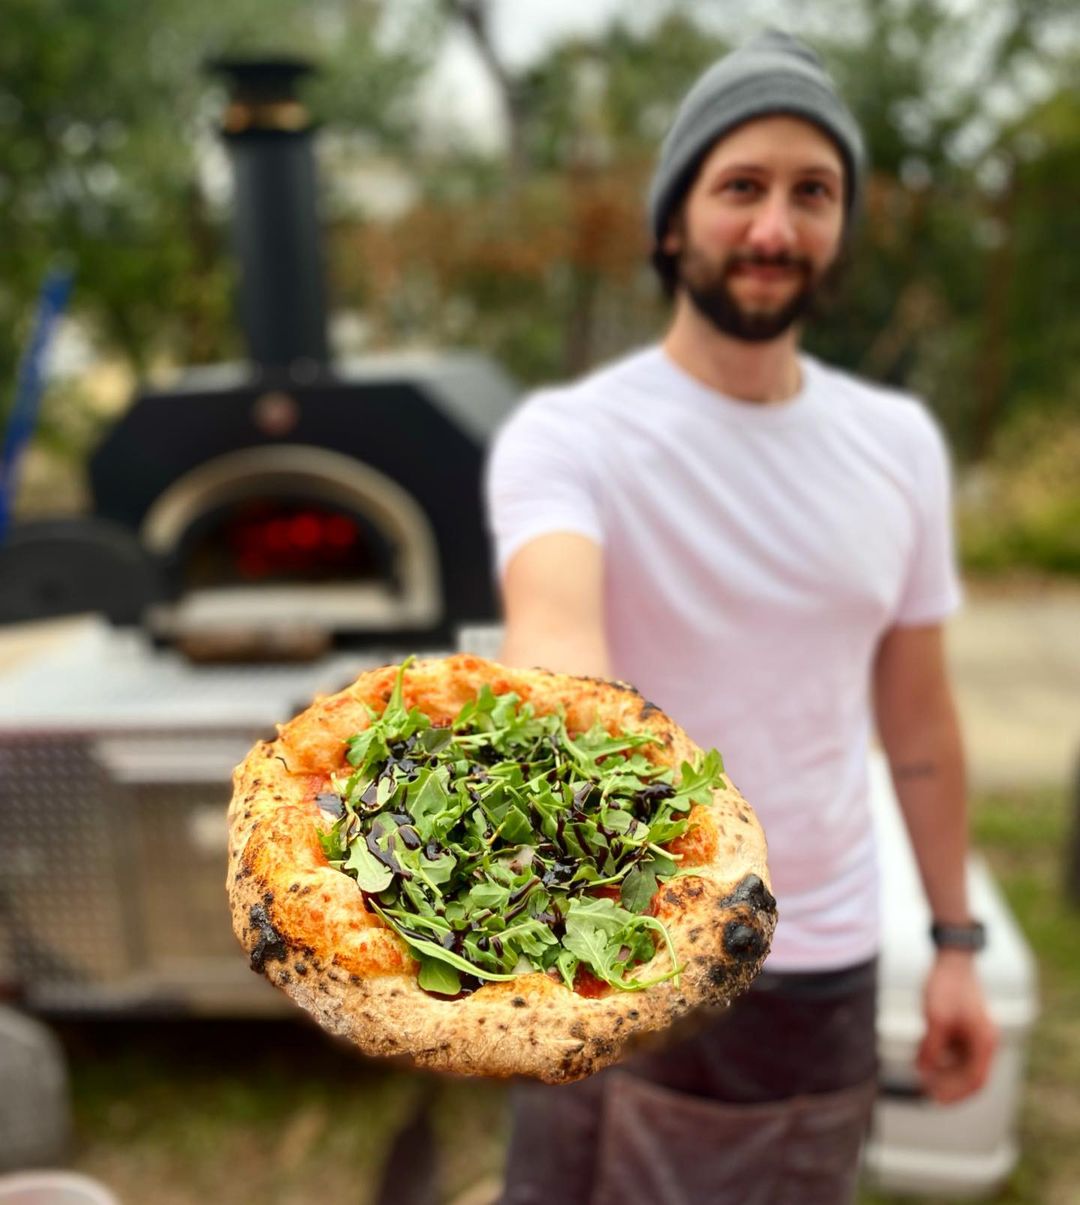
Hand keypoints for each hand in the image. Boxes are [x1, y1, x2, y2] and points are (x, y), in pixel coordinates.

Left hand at [917, 950, 997, 1103]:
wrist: (951, 957)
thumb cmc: (947, 986)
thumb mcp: (936, 1019)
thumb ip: (931, 1048)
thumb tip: (924, 1071)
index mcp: (984, 1042)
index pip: (975, 1080)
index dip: (956, 1094)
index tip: (936, 1100)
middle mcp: (984, 1040)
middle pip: (970, 1075)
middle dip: (949, 1085)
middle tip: (926, 1090)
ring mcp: (976, 1033)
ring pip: (962, 1064)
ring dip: (945, 1072)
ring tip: (923, 1075)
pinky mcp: (966, 1026)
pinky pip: (957, 1051)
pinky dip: (943, 1058)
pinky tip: (925, 1057)